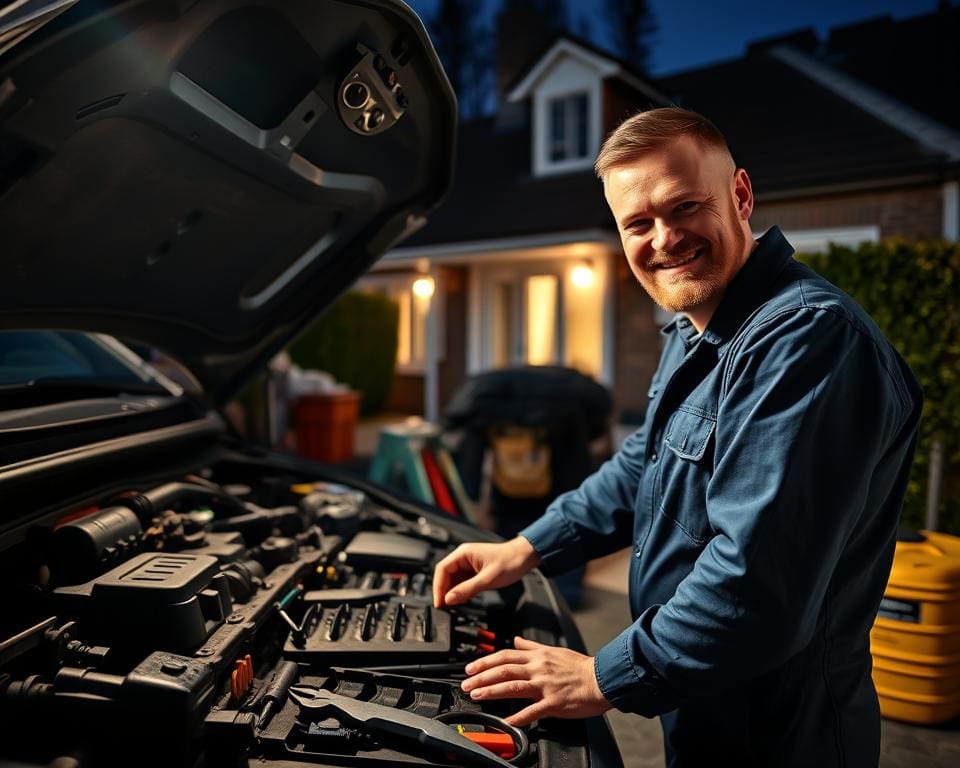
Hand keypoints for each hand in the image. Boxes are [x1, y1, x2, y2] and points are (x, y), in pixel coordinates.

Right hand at [432, 537, 540, 607]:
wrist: (525, 558)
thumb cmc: (510, 562)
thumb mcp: (487, 579)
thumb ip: (467, 589)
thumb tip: (449, 599)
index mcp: (463, 553)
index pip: (442, 569)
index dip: (438, 587)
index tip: (439, 602)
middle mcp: (463, 557)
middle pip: (445, 575)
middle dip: (444, 591)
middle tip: (445, 607)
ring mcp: (468, 564)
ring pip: (453, 580)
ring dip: (453, 593)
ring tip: (454, 606)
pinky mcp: (474, 571)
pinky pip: (462, 582)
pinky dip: (461, 592)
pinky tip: (464, 600)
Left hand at [460, 636, 611, 725]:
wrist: (601, 679)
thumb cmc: (579, 667)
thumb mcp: (553, 650)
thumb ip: (531, 646)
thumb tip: (515, 640)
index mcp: (537, 657)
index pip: (505, 656)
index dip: (485, 662)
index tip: (470, 668)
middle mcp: (538, 669)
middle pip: (503, 670)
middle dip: (481, 677)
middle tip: (466, 684)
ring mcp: (545, 686)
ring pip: (512, 686)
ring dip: (492, 691)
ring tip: (477, 695)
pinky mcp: (553, 702)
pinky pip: (533, 710)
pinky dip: (519, 716)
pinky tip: (507, 721)